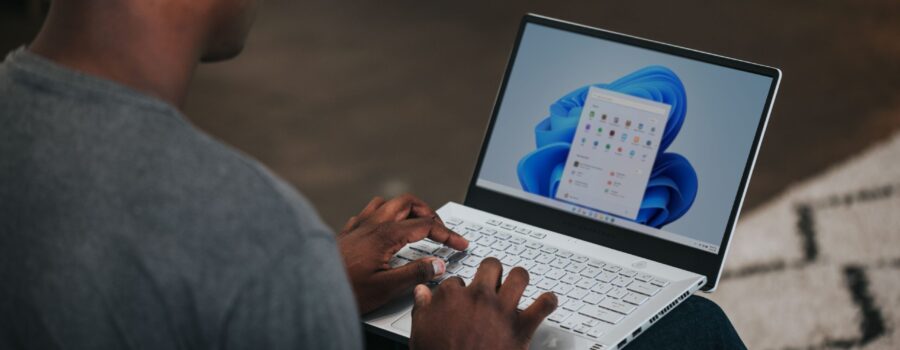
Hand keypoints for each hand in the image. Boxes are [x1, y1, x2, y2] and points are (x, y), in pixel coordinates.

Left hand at [337, 194, 468, 313]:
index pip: (426, 225)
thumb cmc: (344, 290)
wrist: (309, 288)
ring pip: (387, 203)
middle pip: (408, 202)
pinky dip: (384, 215)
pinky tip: (384, 228)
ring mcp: (358, 226)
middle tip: (440, 229)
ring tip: (416, 223)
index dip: (448, 234)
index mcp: (386, 234)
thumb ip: (415, 274)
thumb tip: (438, 264)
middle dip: (428, 212)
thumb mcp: (386, 288)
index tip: (459, 244)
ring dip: (406, 209)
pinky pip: (368, 212)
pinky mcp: (347, 233)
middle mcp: (372, 224)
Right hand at [410, 258, 557, 349]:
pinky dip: (548, 302)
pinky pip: (544, 306)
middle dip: (491, 271)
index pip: (456, 280)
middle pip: (491, 266)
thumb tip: (422, 293)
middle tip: (491, 280)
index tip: (460, 296)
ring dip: (519, 278)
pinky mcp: (522, 326)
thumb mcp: (421, 331)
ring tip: (517, 283)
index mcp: (453, 297)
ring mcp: (502, 310)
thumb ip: (423, 308)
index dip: (459, 288)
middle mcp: (479, 297)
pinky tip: (547, 301)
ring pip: (519, 276)